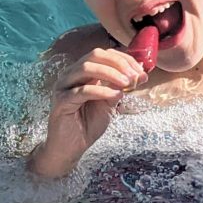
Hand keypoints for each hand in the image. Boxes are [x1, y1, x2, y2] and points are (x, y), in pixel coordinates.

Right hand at [28, 48, 146, 177]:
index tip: (141, 72)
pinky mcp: (61, 100)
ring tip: (127, 84)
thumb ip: (119, 87)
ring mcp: (64, 86)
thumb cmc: (87, 124)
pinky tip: (116, 96)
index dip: (124, 60)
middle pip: (95, 55)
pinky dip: (102, 91)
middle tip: (135, 76)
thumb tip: (138, 73)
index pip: (104, 55)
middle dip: (118, 63)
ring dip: (111, 74)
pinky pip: (83, 90)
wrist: (71, 147)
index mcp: (82, 72)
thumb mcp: (109, 102)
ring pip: (87, 68)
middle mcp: (71, 74)